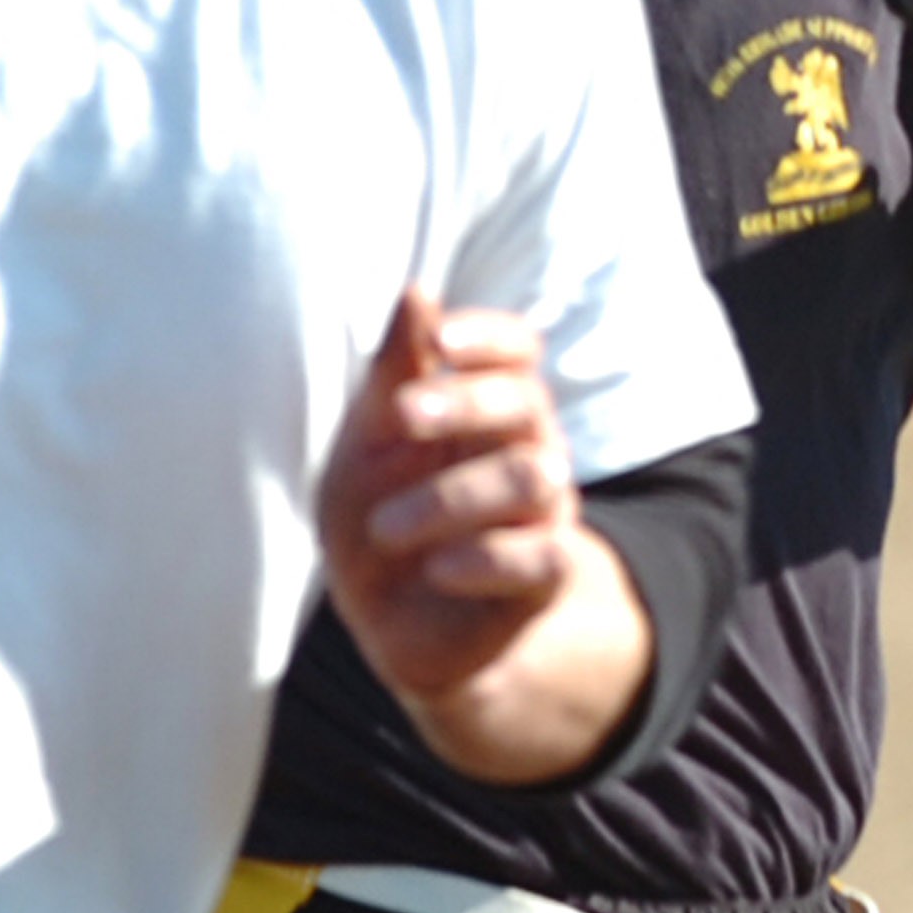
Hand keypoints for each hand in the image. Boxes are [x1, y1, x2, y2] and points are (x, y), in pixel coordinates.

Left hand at [321, 288, 584, 713]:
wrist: (390, 622)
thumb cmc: (378, 512)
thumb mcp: (369, 443)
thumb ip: (394, 374)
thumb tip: (418, 290)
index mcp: (487, 406)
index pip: (518, 349)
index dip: (488, 336)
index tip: (439, 340)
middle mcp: (528, 448)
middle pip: (528, 402)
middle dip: (464, 402)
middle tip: (399, 417)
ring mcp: (543, 512)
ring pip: (531, 477)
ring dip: (448, 498)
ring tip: (384, 528)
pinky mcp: (544, 576)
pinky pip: (543, 555)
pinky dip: (487, 559)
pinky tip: (437, 568)